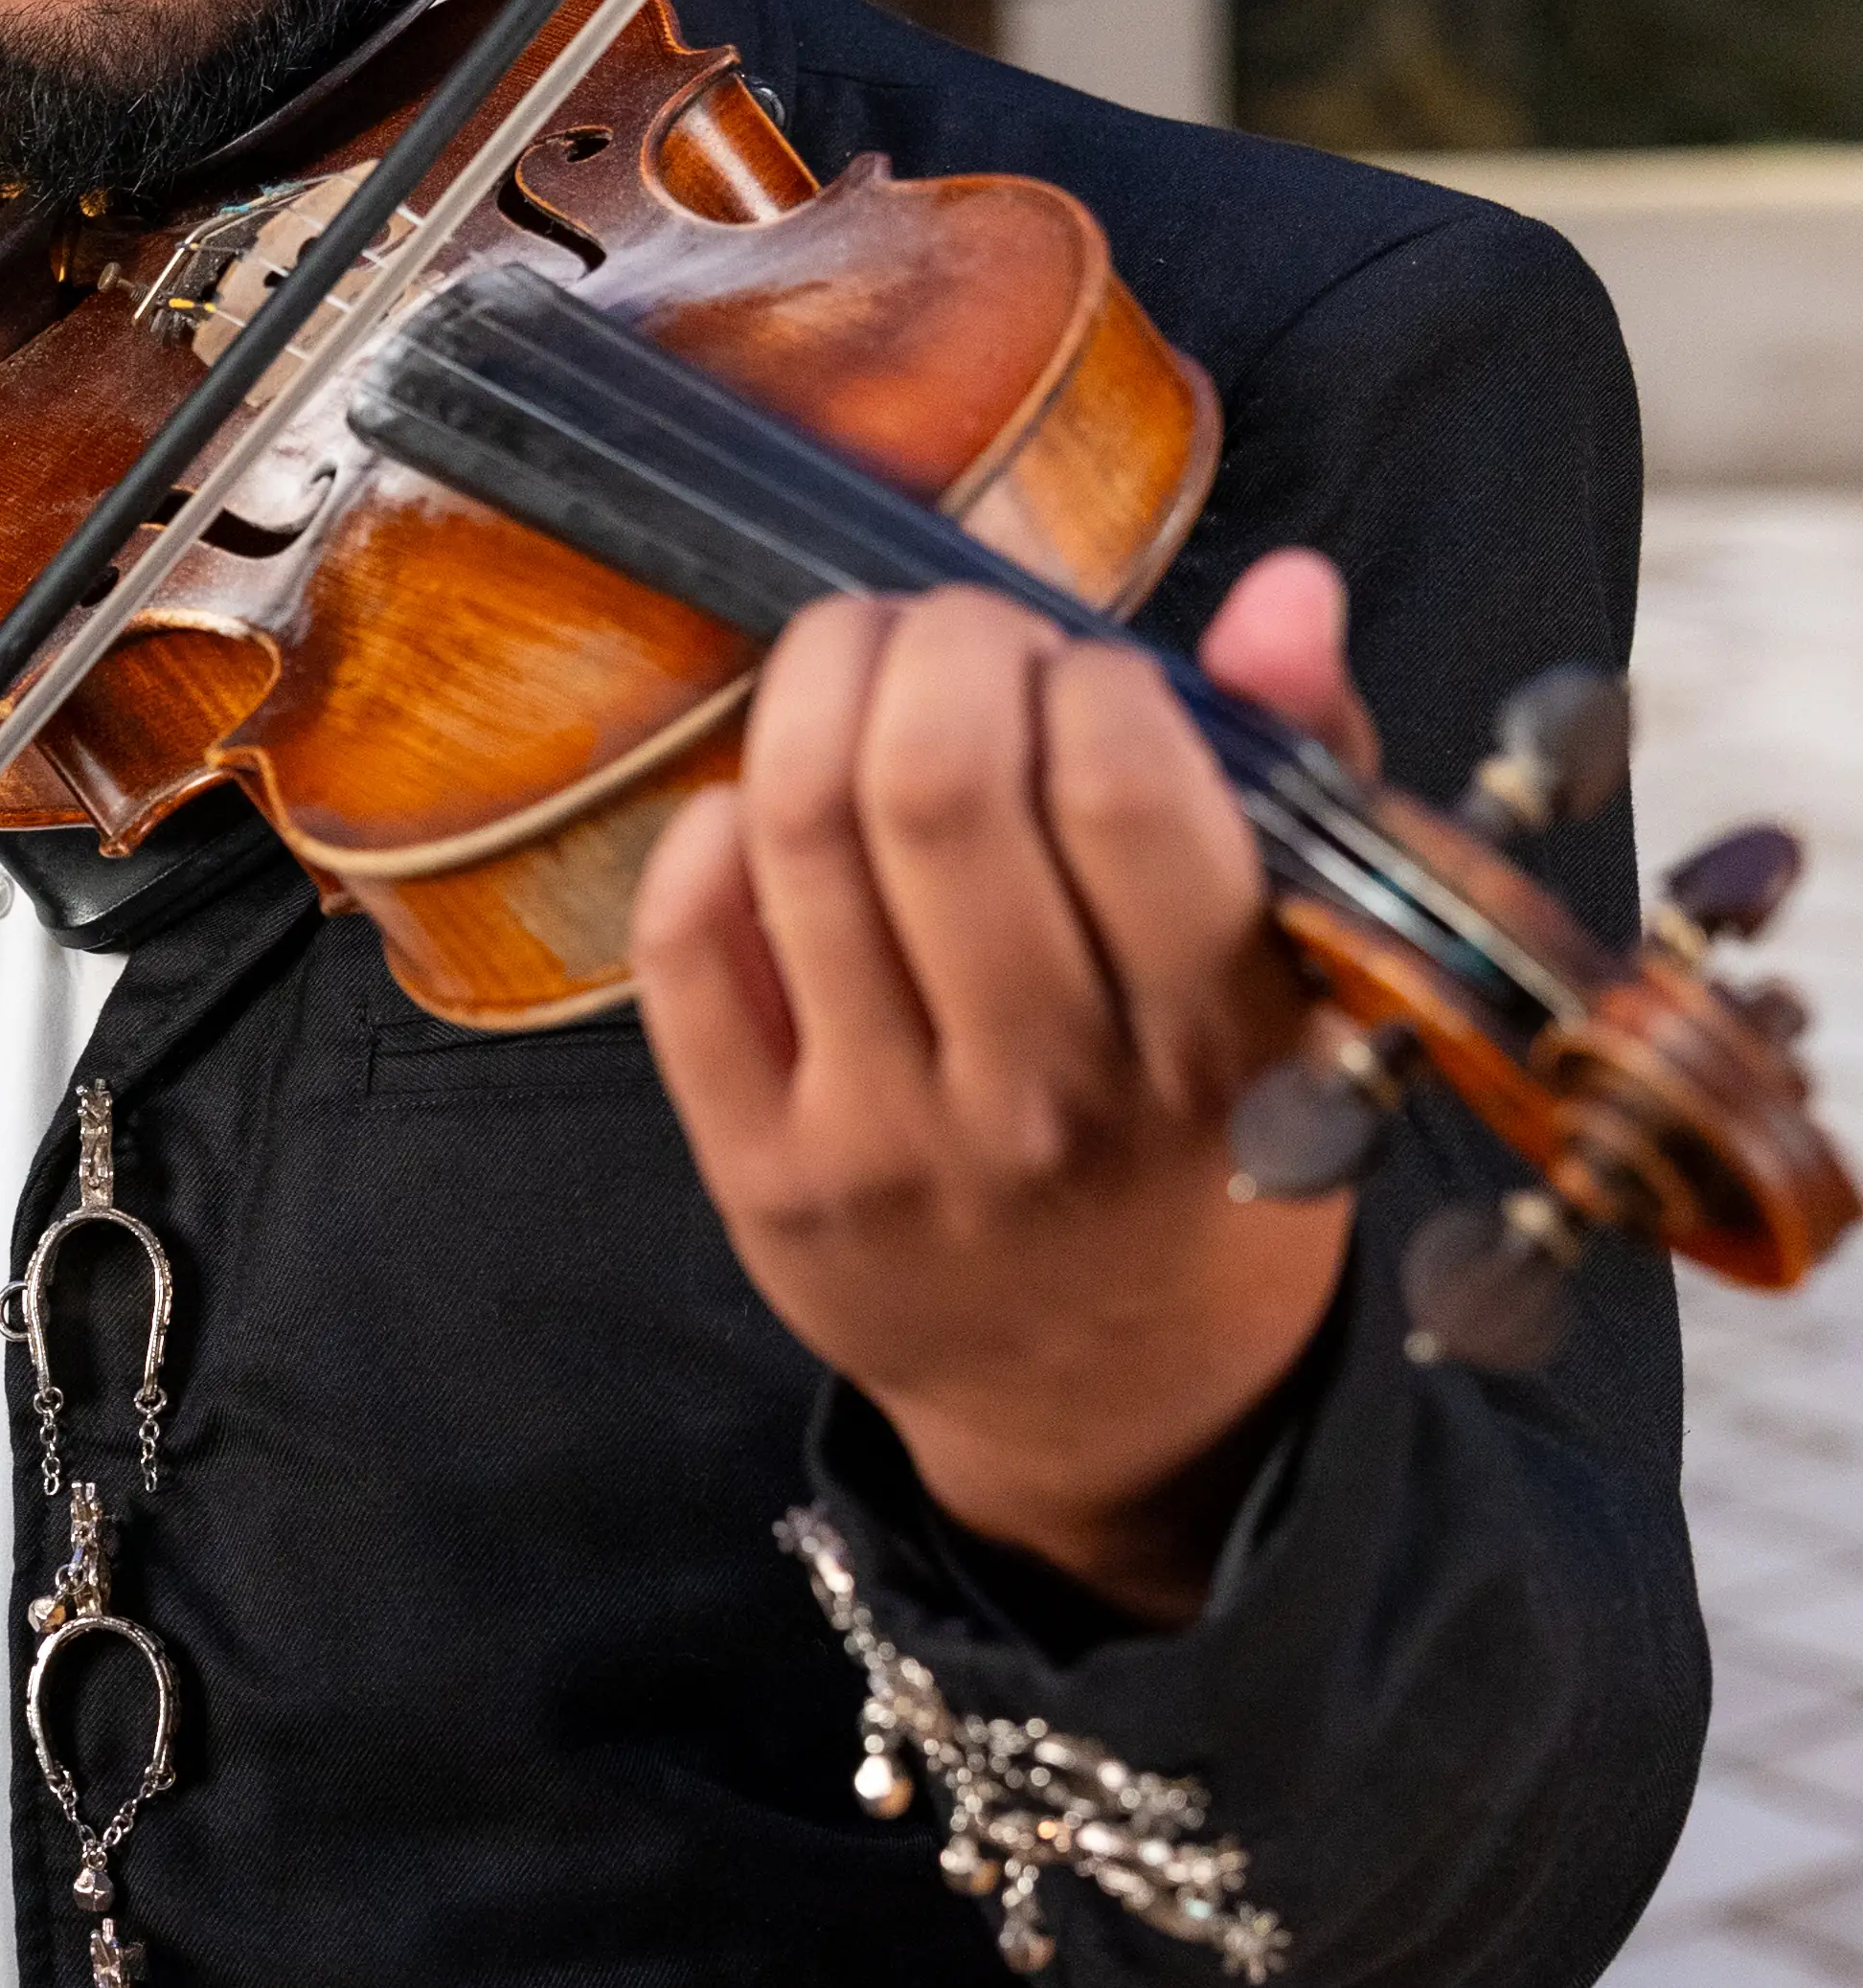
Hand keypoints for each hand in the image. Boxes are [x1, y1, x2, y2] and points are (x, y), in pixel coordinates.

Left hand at [631, 549, 1372, 1622]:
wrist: (1106, 1401)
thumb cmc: (1203, 1142)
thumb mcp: (1304, 985)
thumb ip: (1301, 771)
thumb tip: (1285, 586)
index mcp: (1208, 1046)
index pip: (1123, 791)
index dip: (1085, 675)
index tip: (1085, 671)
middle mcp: (1042, 1098)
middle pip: (935, 785)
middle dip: (936, 645)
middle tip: (953, 634)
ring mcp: (886, 1141)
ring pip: (799, 835)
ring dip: (814, 690)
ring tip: (858, 666)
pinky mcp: (756, 1171)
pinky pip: (684, 946)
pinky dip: (707, 828)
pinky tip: (764, 808)